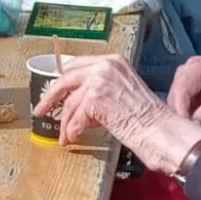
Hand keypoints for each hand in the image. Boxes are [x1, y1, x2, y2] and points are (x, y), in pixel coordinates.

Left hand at [33, 54, 200, 172]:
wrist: (160, 129)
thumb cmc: (146, 117)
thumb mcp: (122, 91)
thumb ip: (100, 88)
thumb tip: (76, 100)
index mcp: (112, 61)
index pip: (77, 65)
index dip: (62, 80)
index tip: (53, 91)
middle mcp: (105, 65)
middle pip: (66, 79)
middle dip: (50, 97)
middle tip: (40, 110)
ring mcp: (99, 80)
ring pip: (70, 102)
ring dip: (65, 122)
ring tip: (65, 136)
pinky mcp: (95, 98)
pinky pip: (75, 117)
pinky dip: (72, 129)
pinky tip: (74, 138)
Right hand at [168, 58, 200, 131]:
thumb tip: (194, 124)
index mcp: (196, 67)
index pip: (180, 90)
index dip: (181, 111)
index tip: (186, 129)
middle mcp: (184, 75)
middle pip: (174, 100)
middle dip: (183, 118)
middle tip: (193, 135)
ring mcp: (183, 88)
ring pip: (175, 109)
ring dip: (186, 123)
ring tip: (199, 134)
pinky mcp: (184, 100)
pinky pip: (181, 114)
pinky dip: (189, 123)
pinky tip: (198, 130)